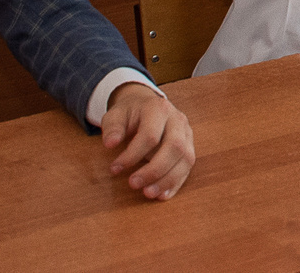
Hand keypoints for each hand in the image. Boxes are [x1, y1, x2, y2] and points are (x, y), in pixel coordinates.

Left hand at [101, 83, 194, 200]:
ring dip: (167, 180)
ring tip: (148, 193)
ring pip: (186, 159)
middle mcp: (177, 120)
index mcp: (159, 108)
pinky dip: (176, 183)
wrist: (146, 104)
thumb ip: (112, 127)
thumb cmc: (130, 112)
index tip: (114, 168)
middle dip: (154, 170)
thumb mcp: (115, 114)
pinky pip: (187, 167)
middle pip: (174, 147)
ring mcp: (187, 133)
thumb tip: (110, 144)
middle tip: (133, 184)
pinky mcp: (189, 146)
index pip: (150, 135)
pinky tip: (161, 195)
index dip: (132, 155)